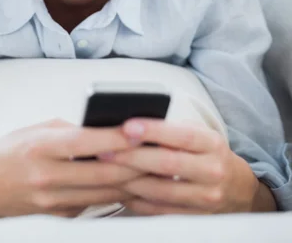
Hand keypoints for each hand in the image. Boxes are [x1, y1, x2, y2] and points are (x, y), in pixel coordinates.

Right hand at [0, 119, 140, 217]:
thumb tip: (103, 127)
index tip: (140, 127)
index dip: (116, 136)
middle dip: (136, 162)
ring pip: (104, 193)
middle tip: (159, 150)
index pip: (87, 141)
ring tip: (154, 167)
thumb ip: (69, 130)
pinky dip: (114, 193)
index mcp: (41, 148)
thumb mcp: (34, 131)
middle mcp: (47, 178)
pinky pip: (94, 205)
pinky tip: (130, 182)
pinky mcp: (59, 218)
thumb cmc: (7, 154)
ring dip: (132, 181)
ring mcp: (53, 202)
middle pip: (103, 173)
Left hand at [99, 119, 260, 214]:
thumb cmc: (208, 153)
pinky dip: (137, 200)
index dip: (152, 131)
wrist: (237, 187)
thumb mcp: (199, 134)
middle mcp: (212, 170)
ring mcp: (205, 197)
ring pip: (160, 191)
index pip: (181, 135)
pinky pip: (160, 211)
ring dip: (129, 180)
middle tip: (105, 149)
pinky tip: (120, 189)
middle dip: (132, 156)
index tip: (127, 126)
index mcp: (212, 144)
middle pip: (167, 164)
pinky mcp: (195, 218)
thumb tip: (131, 126)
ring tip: (107, 169)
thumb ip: (171, 129)